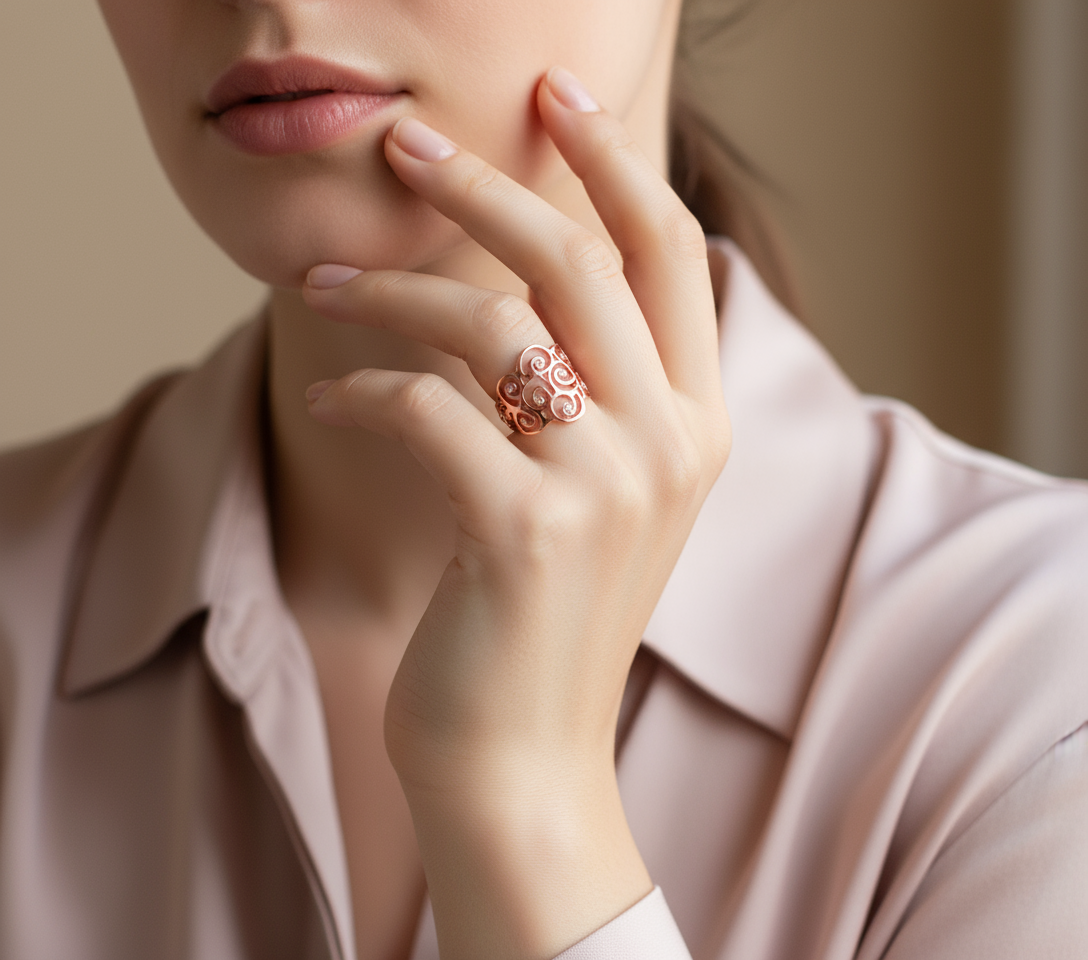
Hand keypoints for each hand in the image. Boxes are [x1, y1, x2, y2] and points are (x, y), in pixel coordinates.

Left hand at [302, 67, 728, 959]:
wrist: (528, 757)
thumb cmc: (547, 614)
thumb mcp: (597, 489)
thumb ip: (590, 385)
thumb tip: (518, 274)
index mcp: (699, 423)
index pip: (669, 252)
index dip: (614, 161)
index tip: (553, 97)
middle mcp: (670, 443)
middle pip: (578, 258)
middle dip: (486, 184)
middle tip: (408, 144)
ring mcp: (606, 486)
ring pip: (491, 322)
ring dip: (393, 287)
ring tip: (326, 280)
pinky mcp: (525, 530)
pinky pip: (426, 408)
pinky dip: (362, 389)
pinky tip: (332, 399)